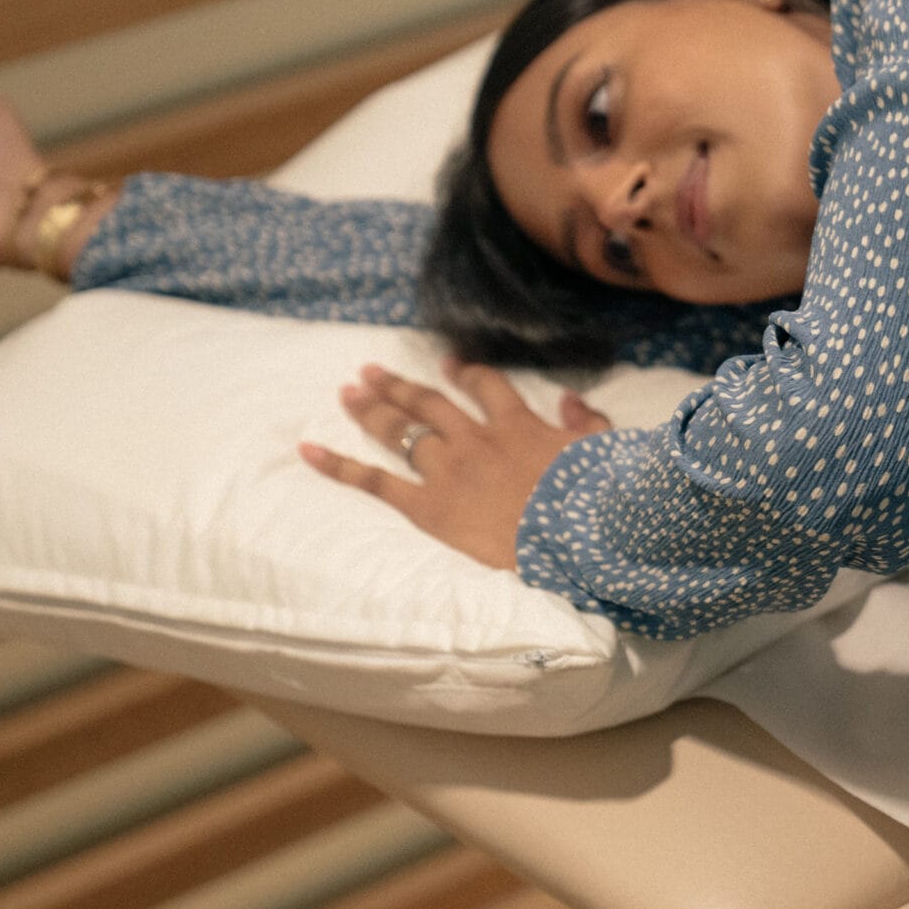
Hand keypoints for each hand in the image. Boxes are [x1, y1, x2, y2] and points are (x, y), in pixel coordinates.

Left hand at [300, 360, 612, 568]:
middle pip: (428, 403)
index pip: (485, 387)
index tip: (449, 365)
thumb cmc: (594, 502)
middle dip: (399, 384)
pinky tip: (307, 449)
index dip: (465, 373)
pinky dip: (339, 465)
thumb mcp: (601, 454)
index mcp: (516, 425)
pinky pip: (375, 482)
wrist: (574, 542)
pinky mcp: (427, 507)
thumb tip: (573, 399)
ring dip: (371, 410)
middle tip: (371, 371)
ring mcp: (447, 471)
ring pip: (399, 431)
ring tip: (348, 393)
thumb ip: (587, 423)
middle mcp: (474, 440)